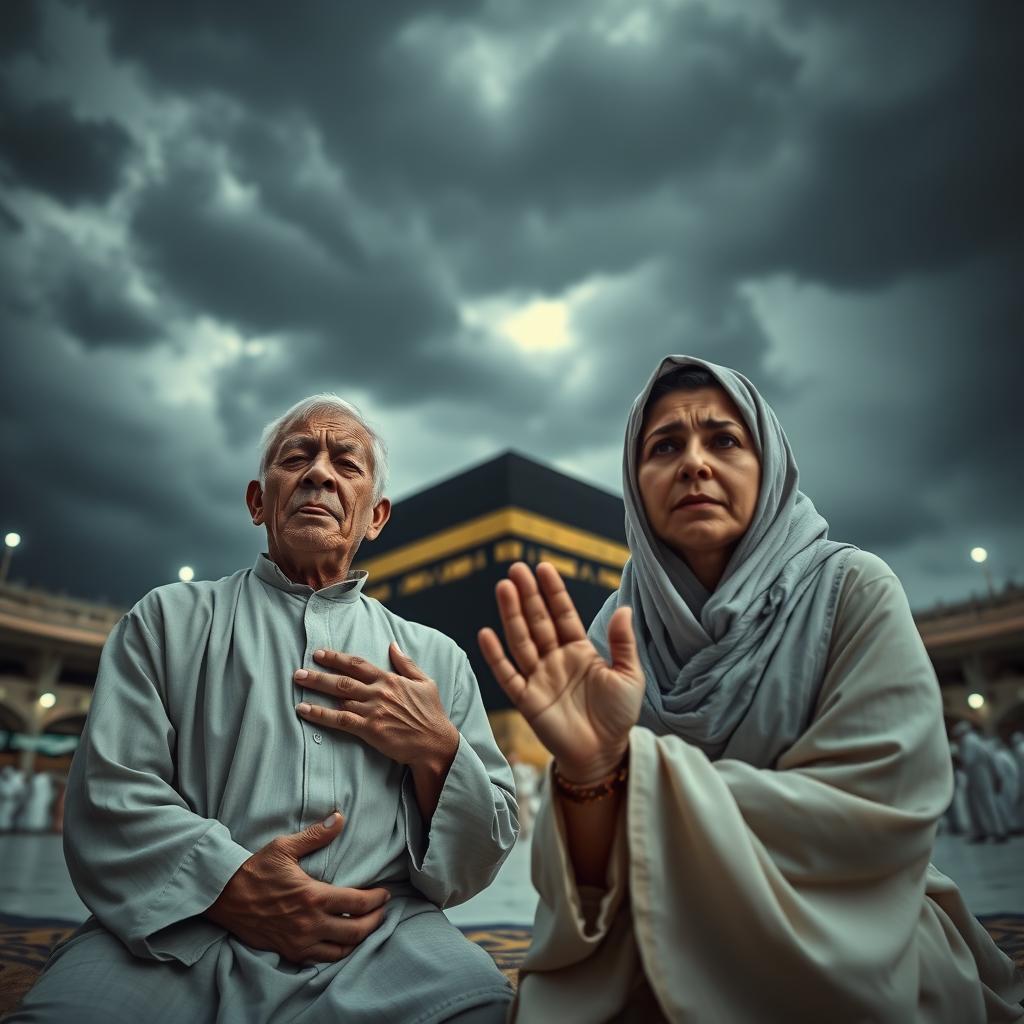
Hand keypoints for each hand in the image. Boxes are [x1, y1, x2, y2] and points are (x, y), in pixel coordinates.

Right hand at [205, 812, 389, 963]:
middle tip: (383, 912)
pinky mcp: (288, 951)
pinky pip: (320, 959)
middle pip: (356, 931)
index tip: (385, 894)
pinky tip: (341, 942)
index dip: (377, 900)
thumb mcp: (284, 847)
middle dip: (375, 922)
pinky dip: (337, 952)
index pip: (358, 903)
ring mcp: (299, 941)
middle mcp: (309, 924)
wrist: (223, 896)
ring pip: (341, 950)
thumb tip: (340, 817)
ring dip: (359, 940)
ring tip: (367, 927)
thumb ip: (316, 834)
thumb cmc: (254, 869)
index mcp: (313, 896)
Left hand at [294, 645, 459, 772]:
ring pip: (338, 697)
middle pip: (343, 679)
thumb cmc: (432, 714)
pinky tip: (305, 710)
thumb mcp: (426, 682)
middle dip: (319, 673)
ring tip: (298, 684)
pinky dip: (321, 714)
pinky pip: (340, 720)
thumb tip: (393, 644)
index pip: (358, 664)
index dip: (337, 658)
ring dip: (316, 690)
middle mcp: (379, 693)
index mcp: (390, 680)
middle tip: (299, 670)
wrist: (435, 743)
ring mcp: (373, 711)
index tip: (320, 653)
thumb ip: (406, 663)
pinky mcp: (370, 730)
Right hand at [478, 562, 643, 782]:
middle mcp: (555, 659)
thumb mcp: (629, 676)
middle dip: (528, 594)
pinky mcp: (527, 700)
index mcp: (579, 650)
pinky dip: (496, 655)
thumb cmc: (618, 716)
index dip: (553, 592)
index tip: (543, 567)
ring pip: (521, 640)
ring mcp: (539, 678)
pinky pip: (508, 674)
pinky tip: (486, 633)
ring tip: (504, 587)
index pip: (563, 614)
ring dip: (511, 614)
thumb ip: (623, 644)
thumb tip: (624, 609)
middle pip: (538, 621)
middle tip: (516, 568)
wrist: (605, 754)